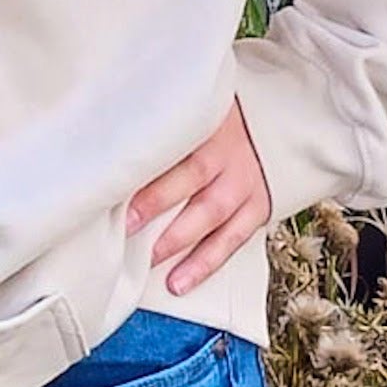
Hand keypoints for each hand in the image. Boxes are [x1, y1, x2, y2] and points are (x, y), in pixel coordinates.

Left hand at [124, 97, 272, 296]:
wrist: (272, 122)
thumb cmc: (218, 118)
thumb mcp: (194, 105)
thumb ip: (163, 119)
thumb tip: (114, 124)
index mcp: (210, 123)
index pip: (178, 141)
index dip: (152, 158)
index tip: (119, 180)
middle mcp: (230, 154)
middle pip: (194, 177)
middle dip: (158, 203)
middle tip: (127, 224)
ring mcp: (246, 183)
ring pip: (214, 214)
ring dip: (181, 241)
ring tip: (151, 260)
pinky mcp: (257, 207)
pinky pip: (233, 240)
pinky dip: (206, 263)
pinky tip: (181, 281)